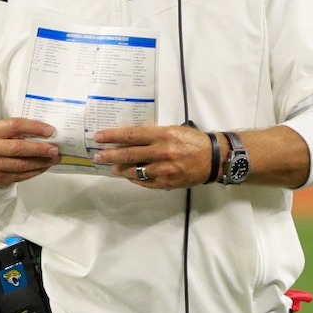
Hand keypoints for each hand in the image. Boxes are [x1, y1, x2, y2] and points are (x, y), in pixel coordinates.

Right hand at [0, 117, 60, 187]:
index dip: (34, 127)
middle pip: (18, 148)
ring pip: (22, 164)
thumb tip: (48, 133)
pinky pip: (22, 175)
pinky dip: (36, 171)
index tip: (50, 131)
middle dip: (40, 149)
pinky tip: (45, 166)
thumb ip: (21, 130)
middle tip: (55, 149)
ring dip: (41, 162)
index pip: (15, 125)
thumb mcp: (3, 132)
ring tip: (54, 159)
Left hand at [92, 124, 212, 188]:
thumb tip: (129, 138)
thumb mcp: (173, 130)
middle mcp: (162, 152)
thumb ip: (152, 134)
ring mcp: (165, 169)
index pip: (131, 135)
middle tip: (97, 156)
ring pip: (135, 170)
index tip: (98, 137)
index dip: (112, 136)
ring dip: (120, 169)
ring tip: (112, 167)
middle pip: (129, 154)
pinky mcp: (168, 182)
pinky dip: (135, 179)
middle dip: (110, 155)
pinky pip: (145, 182)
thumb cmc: (193, 141)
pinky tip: (128, 176)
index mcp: (163, 135)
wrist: (214, 158)